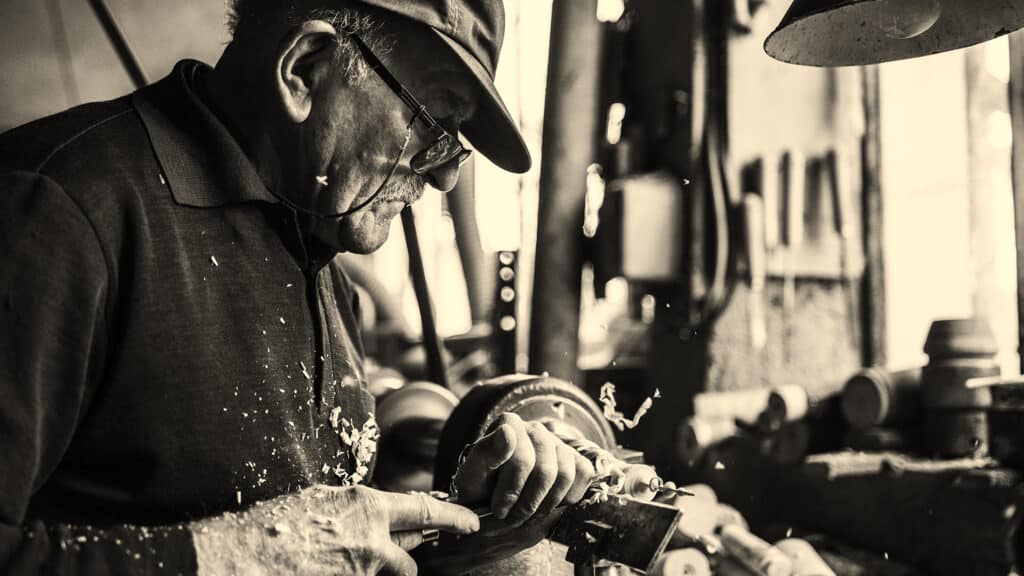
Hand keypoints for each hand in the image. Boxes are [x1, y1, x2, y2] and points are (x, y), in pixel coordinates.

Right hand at [192, 484, 478, 574]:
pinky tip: (330, 567)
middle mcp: (371, 541)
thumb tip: (366, 514)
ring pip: (387, 575)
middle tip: (428, 549)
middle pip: (411, 554)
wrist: (233, 558)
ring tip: (349, 561)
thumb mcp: (315, 501)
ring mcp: (360, 573)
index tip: (470, 520)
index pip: (424, 508)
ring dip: (378, 572)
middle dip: (416, 556)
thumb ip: (350, 510)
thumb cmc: (266, 525)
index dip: (452, 515)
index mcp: (366, 507)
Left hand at [453, 412, 595, 525]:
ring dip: (546, 505)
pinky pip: (582, 475)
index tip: (498, 509)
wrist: (496, 504)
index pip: (521, 460)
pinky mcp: (574, 458)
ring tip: (527, 516)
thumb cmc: (481, 490)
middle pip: (545, 471)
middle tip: (512, 519)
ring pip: (565, 475)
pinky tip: (547, 504)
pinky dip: (567, 497)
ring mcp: (557, 442)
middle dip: (527, 504)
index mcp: (509, 424)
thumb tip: (508, 432)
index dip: (510, 491)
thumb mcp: (471, 477)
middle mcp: (535, 429)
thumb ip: (485, 454)